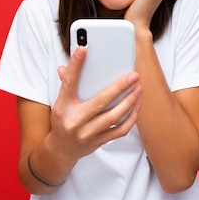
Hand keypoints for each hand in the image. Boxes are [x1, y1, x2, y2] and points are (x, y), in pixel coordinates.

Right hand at [45, 46, 140, 164]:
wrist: (61, 150)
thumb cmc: (62, 121)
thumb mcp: (59, 103)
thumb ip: (66, 85)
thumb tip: (66, 67)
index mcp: (62, 107)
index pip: (69, 83)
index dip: (75, 65)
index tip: (83, 49)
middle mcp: (74, 121)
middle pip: (100, 101)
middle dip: (119, 87)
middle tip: (133, 75)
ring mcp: (87, 134)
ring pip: (113, 117)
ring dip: (129, 102)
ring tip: (138, 89)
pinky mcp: (98, 142)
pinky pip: (119, 130)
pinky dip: (131, 119)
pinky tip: (137, 107)